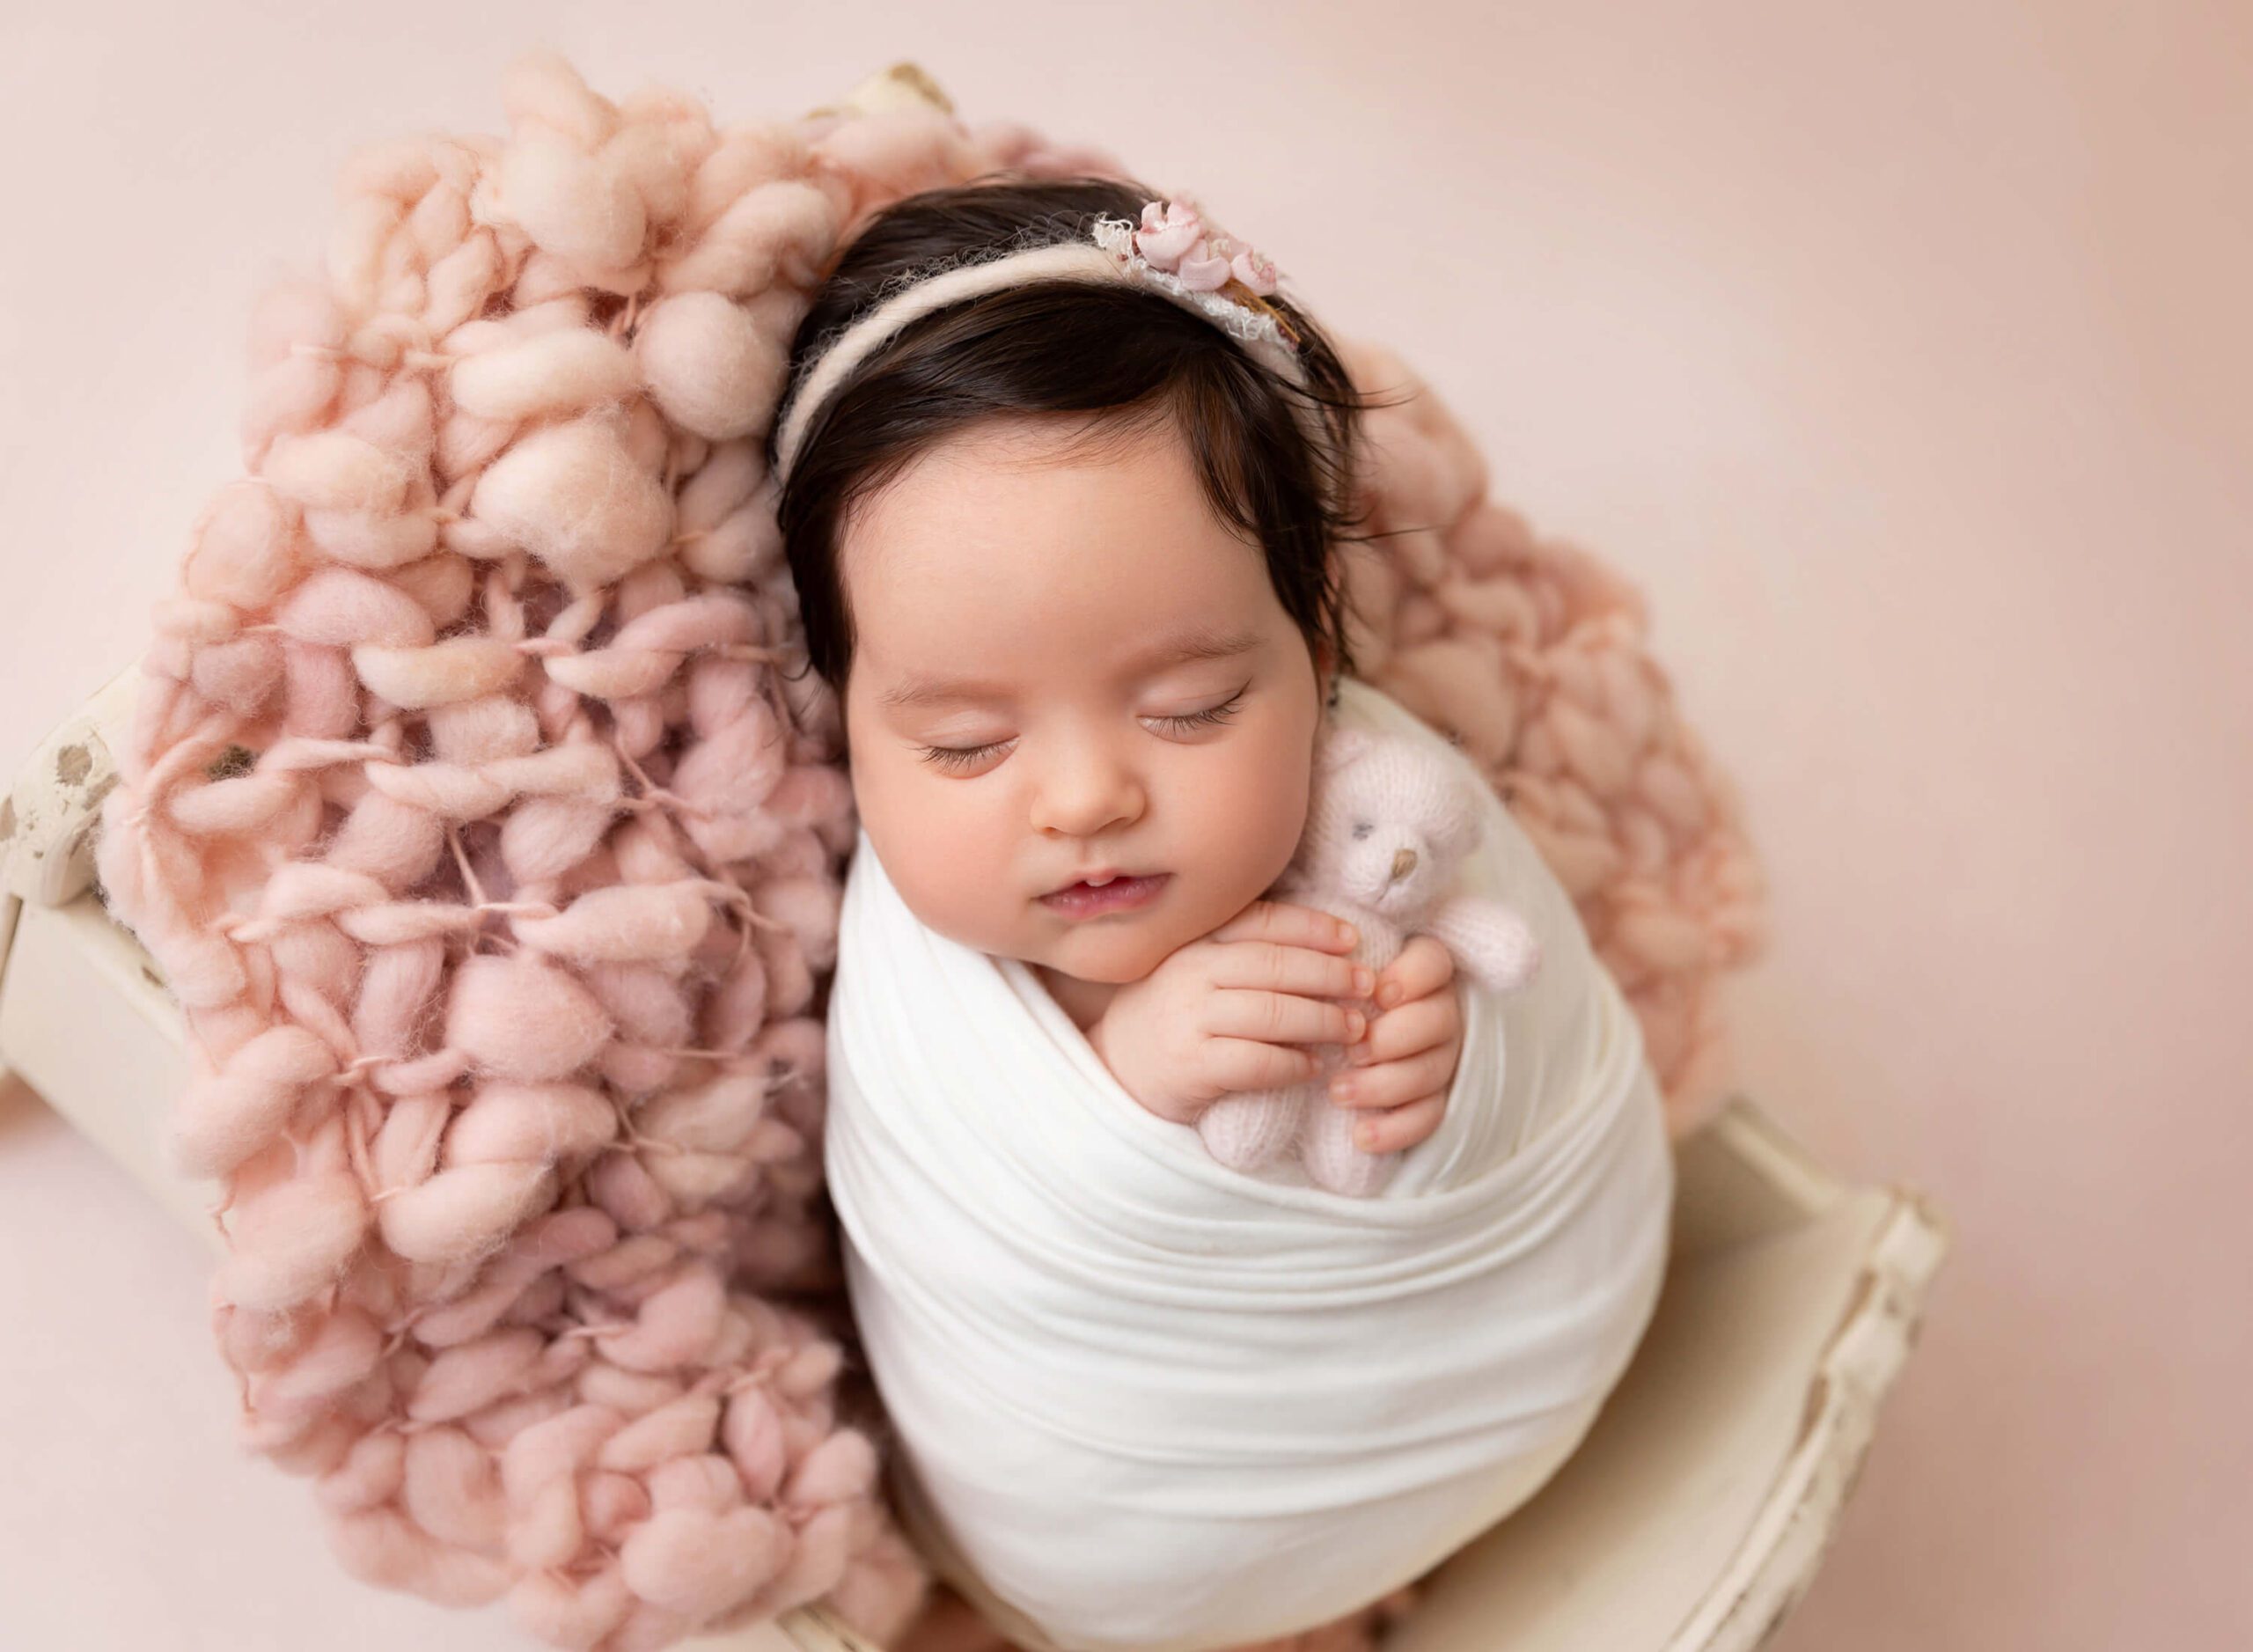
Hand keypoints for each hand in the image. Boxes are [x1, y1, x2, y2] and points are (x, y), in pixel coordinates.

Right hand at [1089, 899, 1376, 1127]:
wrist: (1120, 1067)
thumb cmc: (1179, 1013)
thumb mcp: (1201, 968)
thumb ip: (1248, 952)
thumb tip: (1328, 944)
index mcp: (1197, 940)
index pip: (1262, 922)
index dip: (1312, 927)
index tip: (1352, 939)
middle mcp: (1191, 972)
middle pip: (1275, 965)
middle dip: (1330, 974)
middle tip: (1368, 985)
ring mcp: (1189, 1019)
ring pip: (1272, 1012)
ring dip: (1323, 1020)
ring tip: (1355, 1028)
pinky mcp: (1192, 1065)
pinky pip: (1256, 1062)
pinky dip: (1292, 1064)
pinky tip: (1314, 1066)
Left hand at [1328, 935, 1464, 1155]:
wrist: (1316, 1048)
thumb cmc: (1321, 995)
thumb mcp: (1322, 966)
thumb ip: (1323, 953)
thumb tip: (1308, 942)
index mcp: (1419, 971)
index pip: (1435, 962)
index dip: (1413, 977)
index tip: (1377, 993)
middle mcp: (1439, 1012)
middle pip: (1439, 1020)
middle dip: (1394, 1037)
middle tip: (1351, 1050)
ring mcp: (1441, 1057)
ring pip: (1432, 1071)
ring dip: (1385, 1084)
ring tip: (1337, 1092)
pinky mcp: (1433, 1100)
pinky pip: (1428, 1117)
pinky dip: (1395, 1129)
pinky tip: (1360, 1136)